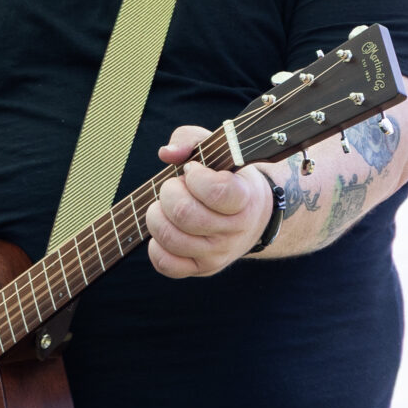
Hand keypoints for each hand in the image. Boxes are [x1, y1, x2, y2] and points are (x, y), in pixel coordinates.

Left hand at [146, 125, 272, 278]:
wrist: (251, 218)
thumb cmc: (226, 176)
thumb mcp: (217, 150)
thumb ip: (190, 139)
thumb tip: (167, 154)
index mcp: (245, 199)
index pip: (216, 191)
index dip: (195, 176)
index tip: (193, 170)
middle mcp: (234, 231)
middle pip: (184, 214)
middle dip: (169, 193)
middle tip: (174, 187)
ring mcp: (218, 254)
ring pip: (171, 238)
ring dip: (157, 215)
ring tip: (165, 206)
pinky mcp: (201, 269)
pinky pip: (166, 264)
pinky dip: (156, 245)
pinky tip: (166, 228)